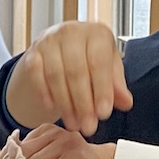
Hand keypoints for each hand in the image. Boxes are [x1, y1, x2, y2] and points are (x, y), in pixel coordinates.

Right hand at [9, 21, 132, 134]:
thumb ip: (116, 86)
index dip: (102, 90)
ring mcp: (49, 40)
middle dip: (82, 103)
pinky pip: (36, 74)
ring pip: (55, 75)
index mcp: (97, 33)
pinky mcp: (32, 51)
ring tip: (73, 124)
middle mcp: (72, 31)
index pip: (99, 63)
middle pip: (76, 71)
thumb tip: (126, 103)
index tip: (103, 114)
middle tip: (88, 127)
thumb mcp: (108, 69)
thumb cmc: (90, 59)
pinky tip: (51, 108)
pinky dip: (43, 92)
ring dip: (64, 104)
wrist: (61, 48)